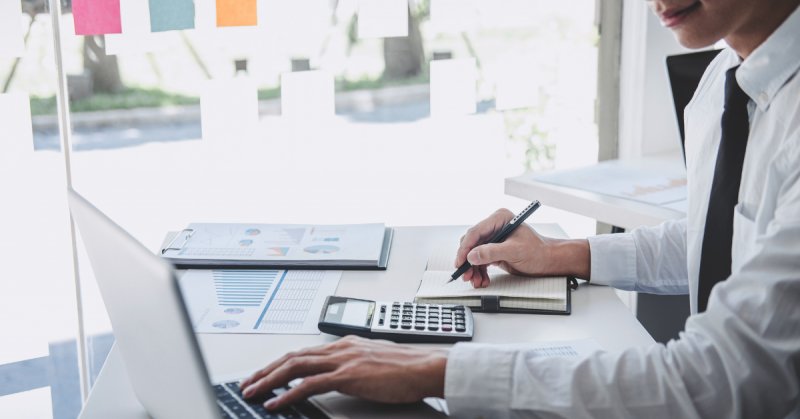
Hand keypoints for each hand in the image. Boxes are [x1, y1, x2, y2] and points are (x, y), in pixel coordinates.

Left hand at [239, 336, 447, 410]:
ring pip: (295, 367)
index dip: (280, 363)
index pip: (304, 352)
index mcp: (345, 344)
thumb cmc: (408, 368)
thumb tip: (342, 376)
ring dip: (269, 380)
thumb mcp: (374, 362)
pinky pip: (309, 385)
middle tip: (248, 383)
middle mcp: (340, 348)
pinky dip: (287, 394)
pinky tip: (275, 403)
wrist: (426, 367)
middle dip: (266, 370)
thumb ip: (355, 365)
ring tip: (253, 392)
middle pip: (293, 357)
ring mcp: (342, 360)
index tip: (264, 373)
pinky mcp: (347, 376)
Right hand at [455, 208, 590, 287]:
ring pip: (474, 254)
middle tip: (466, 275)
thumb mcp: (515, 251)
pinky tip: (482, 280)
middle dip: (468, 261)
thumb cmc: (539, 252)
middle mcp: (495, 227)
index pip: (475, 232)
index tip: (461, 262)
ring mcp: (494, 239)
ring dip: (473, 269)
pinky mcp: (495, 250)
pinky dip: (479, 271)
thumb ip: (492, 252)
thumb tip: (472, 255)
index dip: (465, 248)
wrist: (549, 261)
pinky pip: (480, 261)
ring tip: (476, 281)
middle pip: (472, 243)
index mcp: (500, 219)